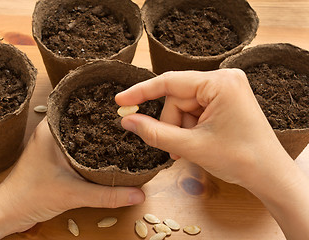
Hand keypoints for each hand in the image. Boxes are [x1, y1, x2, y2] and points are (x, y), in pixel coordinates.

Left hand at [0, 118, 144, 235]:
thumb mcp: (73, 194)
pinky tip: (106, 153)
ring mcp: (52, 144)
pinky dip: (90, 149)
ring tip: (122, 132)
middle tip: (128, 119)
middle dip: (104, 120)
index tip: (122, 105)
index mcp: (51, 129)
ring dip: (97, 135)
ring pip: (80, 133)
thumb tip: (138, 193)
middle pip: (83, 119)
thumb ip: (107, 195)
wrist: (8, 212)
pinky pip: (77, 146)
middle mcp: (51, 132)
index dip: (101, 105)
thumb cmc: (30, 196)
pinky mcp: (53, 157)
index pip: (79, 106)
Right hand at [116, 69, 288, 187]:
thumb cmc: (240, 159)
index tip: (120, 100)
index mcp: (220, 83)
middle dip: (171, 124)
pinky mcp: (226, 100)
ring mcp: (226, 90)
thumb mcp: (191, 146)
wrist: (269, 176)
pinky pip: (195, 111)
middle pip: (177, 98)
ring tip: (188, 150)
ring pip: (184, 107)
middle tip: (174, 148)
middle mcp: (224, 80)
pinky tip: (195, 144)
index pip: (170, 82)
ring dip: (180, 129)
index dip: (141, 92)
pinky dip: (189, 128)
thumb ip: (155, 132)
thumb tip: (128, 121)